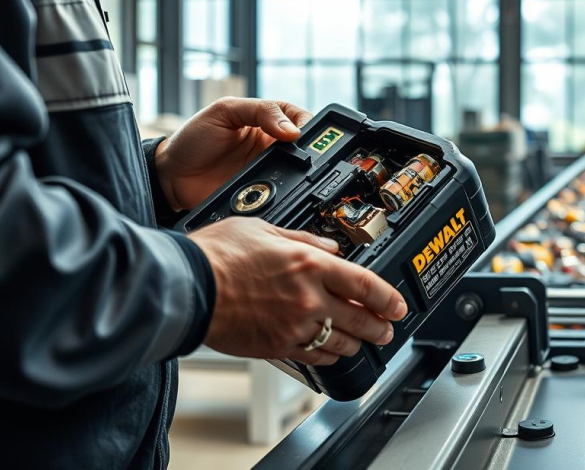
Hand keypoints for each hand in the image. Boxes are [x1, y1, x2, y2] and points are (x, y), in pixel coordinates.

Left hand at [155, 97, 312, 210]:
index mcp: (267, 121)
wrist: (171, 177)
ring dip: (303, 173)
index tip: (303, 132)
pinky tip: (288, 190)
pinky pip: (285, 194)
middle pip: (307, 146)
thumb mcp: (225, 111)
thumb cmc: (194, 138)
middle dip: (313, 150)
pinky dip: (289, 194)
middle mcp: (272, 146)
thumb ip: (260, 112)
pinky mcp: (264, 194)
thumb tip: (292, 130)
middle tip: (307, 155)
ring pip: (301, 172)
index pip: (300, 118)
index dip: (308, 124)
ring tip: (300, 173)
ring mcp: (269, 171)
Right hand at [190, 217, 408, 365]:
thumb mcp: (263, 228)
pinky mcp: (276, 346)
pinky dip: (327, 356)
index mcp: (309, 263)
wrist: (185, 286)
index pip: (365, 284)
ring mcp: (294, 325)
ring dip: (356, 343)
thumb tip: (328, 246)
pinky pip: (314, 356)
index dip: (388, 298)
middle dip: (380, 327)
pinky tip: (331, 353)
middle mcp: (308, 297)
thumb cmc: (216, 254)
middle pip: (360, 318)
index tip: (398, 305)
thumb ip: (302, 238)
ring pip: (340, 341)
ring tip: (362, 342)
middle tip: (388, 329)